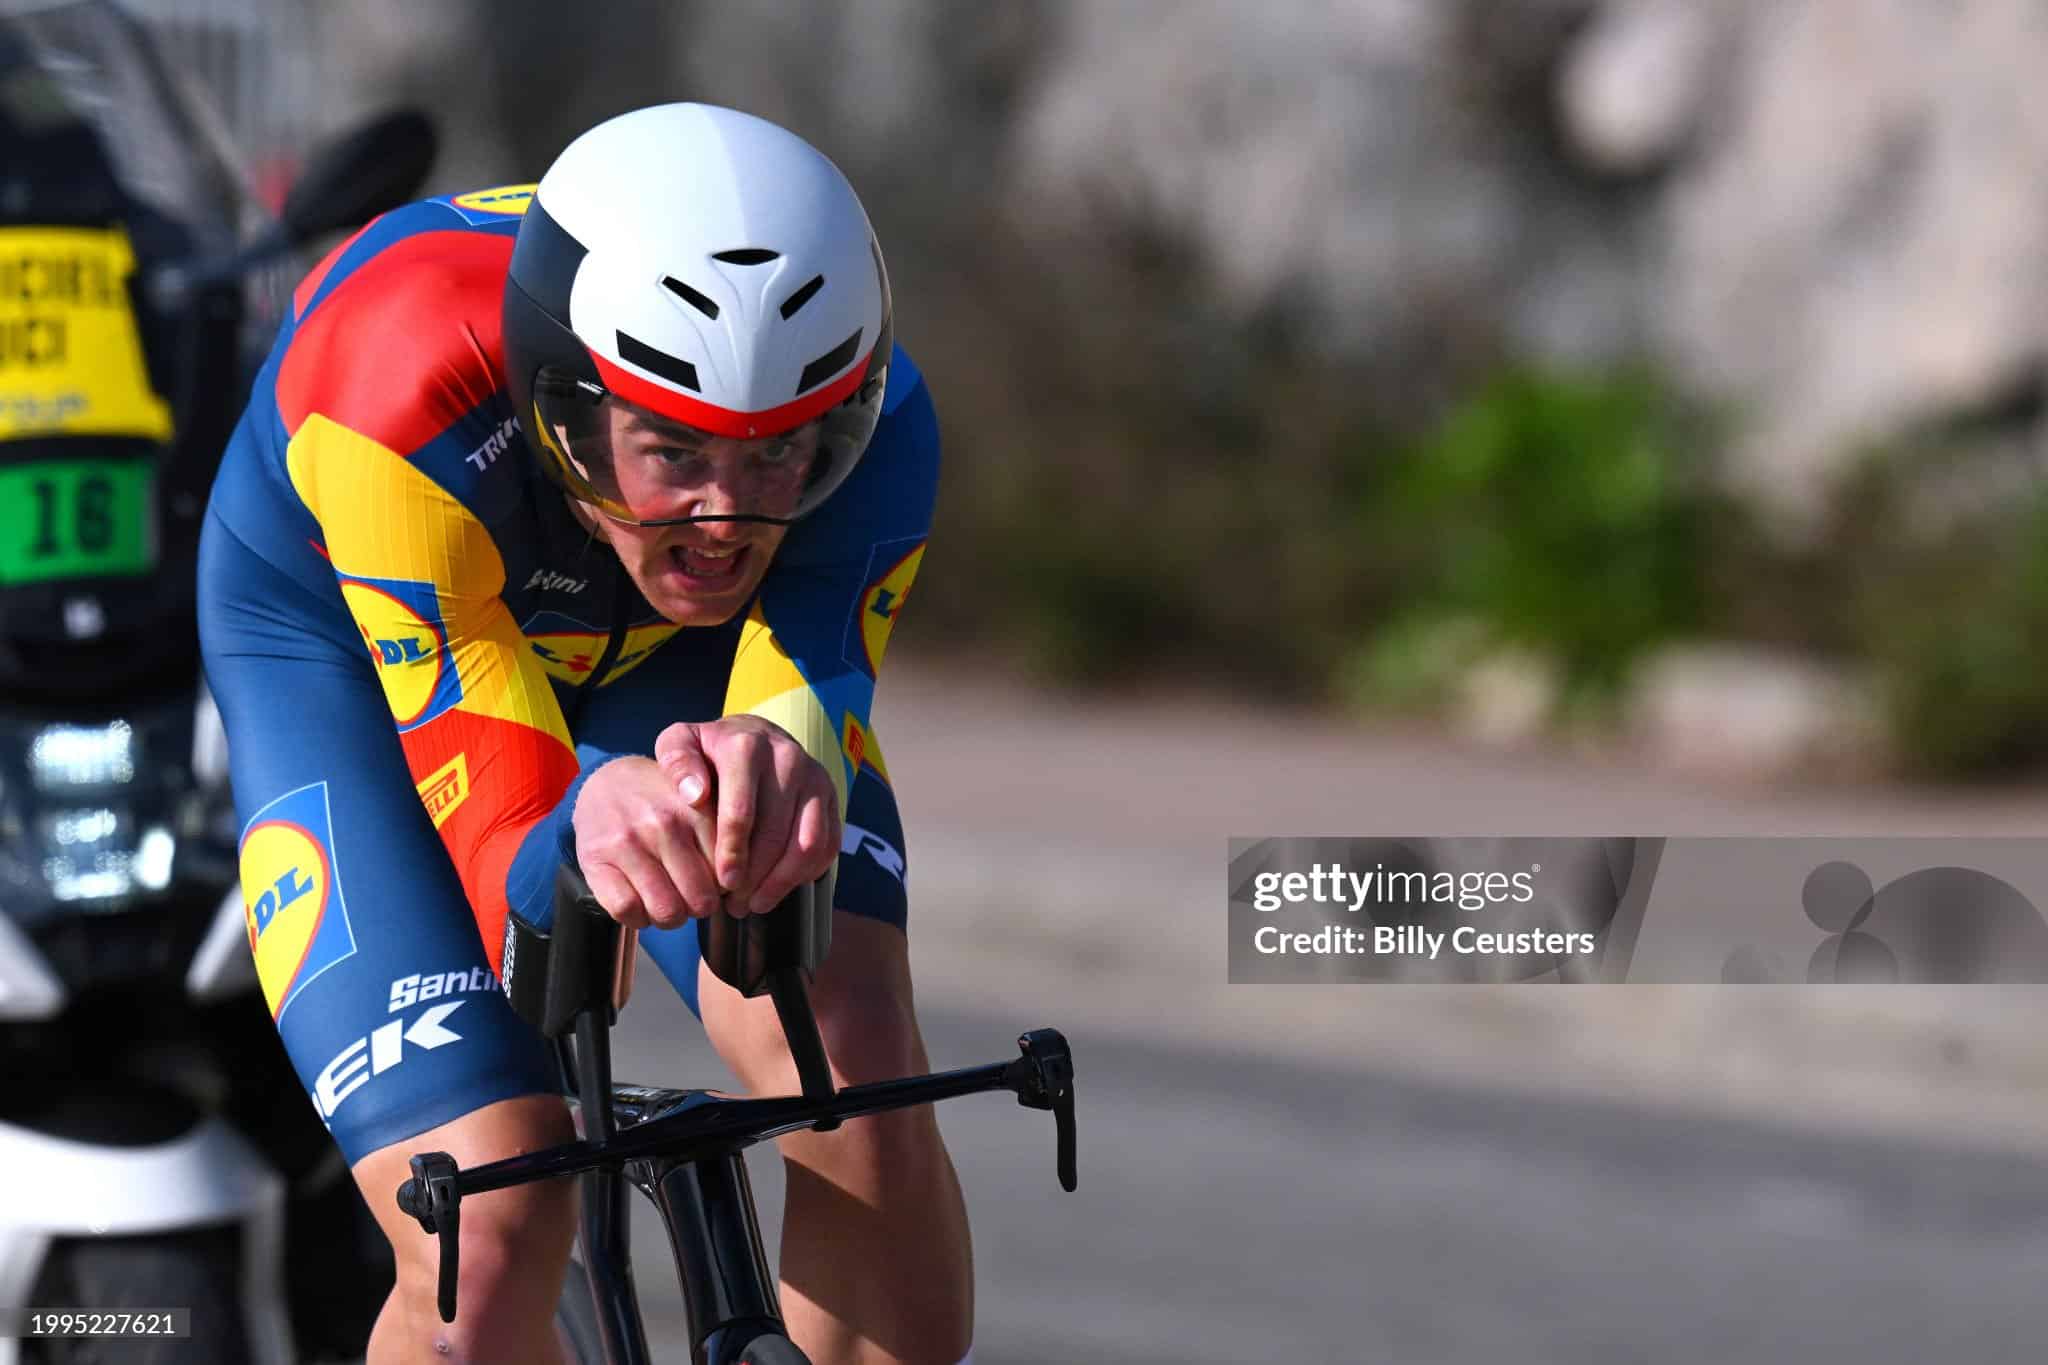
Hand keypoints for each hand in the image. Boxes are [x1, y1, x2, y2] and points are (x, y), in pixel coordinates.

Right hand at [571, 756, 720, 929]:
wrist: (606, 782)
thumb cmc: (663, 803)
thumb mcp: (701, 804)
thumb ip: (727, 835)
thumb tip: (743, 885)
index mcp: (698, 809)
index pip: (730, 876)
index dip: (727, 889)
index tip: (718, 883)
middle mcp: (663, 824)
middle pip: (701, 901)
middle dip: (700, 907)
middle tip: (692, 896)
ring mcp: (627, 842)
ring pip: (666, 911)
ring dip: (670, 917)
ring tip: (668, 901)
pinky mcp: (596, 859)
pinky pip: (627, 910)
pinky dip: (637, 917)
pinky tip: (641, 902)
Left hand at [653, 716, 840, 916]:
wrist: (754, 735)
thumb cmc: (710, 751)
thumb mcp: (680, 743)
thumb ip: (677, 763)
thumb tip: (695, 795)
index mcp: (747, 747)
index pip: (741, 810)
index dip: (731, 852)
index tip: (722, 883)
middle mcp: (787, 758)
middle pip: (776, 832)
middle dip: (755, 876)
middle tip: (735, 902)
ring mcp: (814, 778)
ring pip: (807, 843)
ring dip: (782, 881)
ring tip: (756, 903)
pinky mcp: (830, 796)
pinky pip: (827, 844)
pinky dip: (806, 873)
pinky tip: (779, 887)